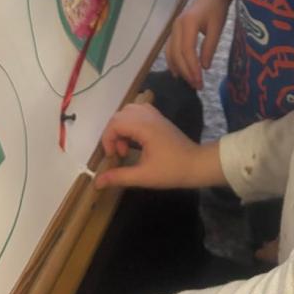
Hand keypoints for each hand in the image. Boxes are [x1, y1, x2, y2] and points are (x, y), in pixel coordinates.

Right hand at [96, 102, 224, 190]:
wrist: (197, 165)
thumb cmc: (172, 170)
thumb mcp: (144, 176)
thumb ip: (119, 177)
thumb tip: (96, 182)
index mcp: (144, 127)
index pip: (115, 123)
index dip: (108, 140)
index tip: (113, 157)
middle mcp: (148, 116)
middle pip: (119, 115)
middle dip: (113, 134)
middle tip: (120, 154)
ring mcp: (155, 115)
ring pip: (128, 111)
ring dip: (122, 128)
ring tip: (127, 147)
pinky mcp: (159, 119)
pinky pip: (138, 112)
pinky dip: (131, 124)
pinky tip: (135, 141)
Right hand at [166, 0, 237, 88]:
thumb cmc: (217, 9)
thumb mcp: (217, 27)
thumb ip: (210, 46)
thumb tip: (204, 67)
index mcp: (187, 24)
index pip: (186, 50)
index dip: (192, 68)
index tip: (200, 81)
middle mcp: (176, 26)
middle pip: (176, 54)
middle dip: (186, 72)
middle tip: (197, 86)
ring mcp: (174, 28)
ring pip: (171, 53)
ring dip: (179, 69)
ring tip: (190, 82)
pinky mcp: (175, 31)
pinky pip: (170, 49)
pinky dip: (174, 62)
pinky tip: (180, 72)